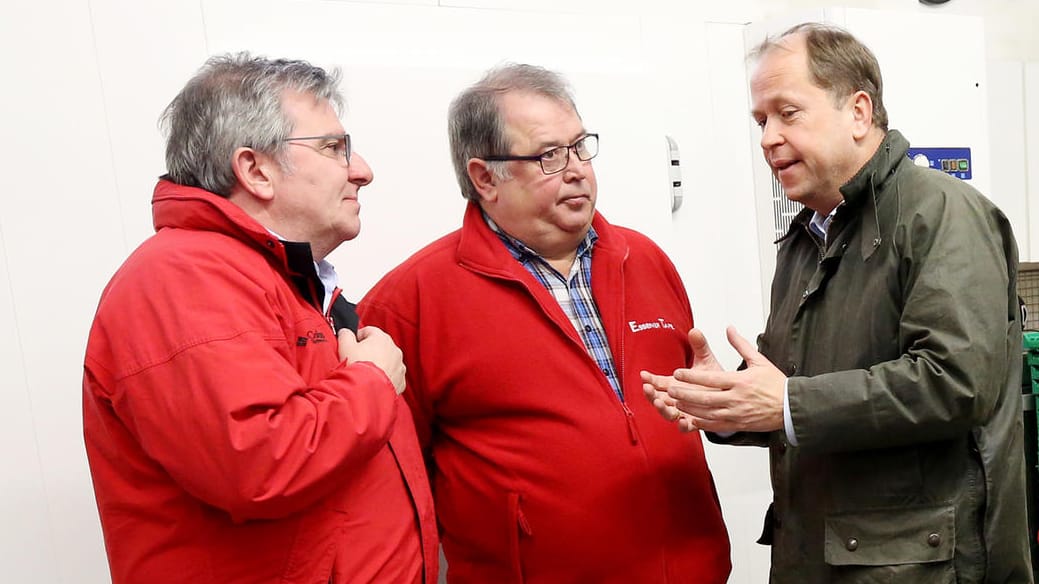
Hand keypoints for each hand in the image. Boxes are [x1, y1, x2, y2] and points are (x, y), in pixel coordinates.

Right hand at [337, 326, 405, 394]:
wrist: (366, 391)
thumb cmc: (356, 367)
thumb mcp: (345, 346)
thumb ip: (345, 335)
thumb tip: (345, 332)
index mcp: (381, 337)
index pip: (369, 331)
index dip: (358, 338)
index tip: (352, 346)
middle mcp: (394, 349)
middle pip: (380, 346)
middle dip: (370, 352)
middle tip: (357, 361)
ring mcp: (399, 365)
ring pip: (388, 361)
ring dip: (379, 365)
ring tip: (366, 374)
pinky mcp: (401, 380)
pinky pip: (392, 376)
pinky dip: (384, 378)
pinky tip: (374, 383)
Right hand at [640, 328, 722, 432]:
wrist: (728, 397)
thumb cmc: (714, 380)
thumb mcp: (706, 361)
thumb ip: (699, 347)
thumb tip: (695, 331)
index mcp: (675, 384)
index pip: (657, 382)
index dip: (649, 379)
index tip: (643, 374)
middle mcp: (676, 399)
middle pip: (657, 398)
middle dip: (650, 395)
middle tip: (648, 389)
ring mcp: (683, 411)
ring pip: (668, 413)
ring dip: (662, 409)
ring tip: (660, 403)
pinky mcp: (694, 422)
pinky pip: (686, 426)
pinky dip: (683, 425)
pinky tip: (684, 421)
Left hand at [668, 326, 785, 432]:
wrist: (792, 407)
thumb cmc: (776, 384)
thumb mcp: (759, 360)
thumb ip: (741, 345)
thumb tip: (729, 328)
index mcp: (740, 381)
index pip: (710, 379)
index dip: (691, 377)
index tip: (677, 373)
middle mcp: (736, 398)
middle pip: (704, 397)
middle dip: (685, 394)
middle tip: (669, 390)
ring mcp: (737, 413)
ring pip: (707, 413)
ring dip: (690, 408)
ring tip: (675, 403)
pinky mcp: (739, 424)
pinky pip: (717, 425)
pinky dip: (702, 423)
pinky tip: (691, 419)